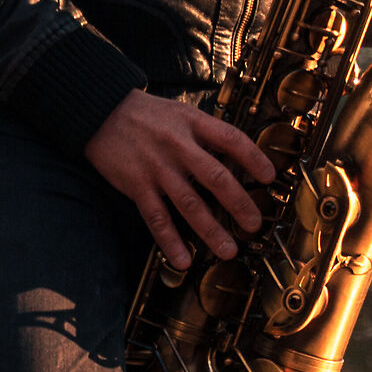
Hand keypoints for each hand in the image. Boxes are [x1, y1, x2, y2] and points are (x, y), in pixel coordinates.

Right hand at [85, 91, 274, 272]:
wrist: (101, 112)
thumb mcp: (181, 112)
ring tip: (228, 250)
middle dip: (239, 204)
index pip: (232, 139)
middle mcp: (178, 146)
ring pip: (189, 204)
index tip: (269, 177)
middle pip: (216, 178)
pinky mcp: (137, 186)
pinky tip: (183, 259)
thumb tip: (236, 156)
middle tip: (254, 225)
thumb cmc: (147, 114)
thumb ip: (205, 132)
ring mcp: (157, 168)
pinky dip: (171, 241)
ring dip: (211, 230)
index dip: (254, 159)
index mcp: (193, 123)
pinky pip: (157, 218)